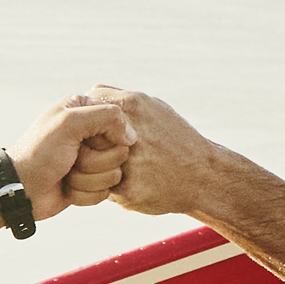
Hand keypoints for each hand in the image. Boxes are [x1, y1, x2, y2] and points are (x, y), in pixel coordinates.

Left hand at [9, 94, 131, 213]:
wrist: (20, 190)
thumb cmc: (40, 153)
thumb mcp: (70, 124)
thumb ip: (106, 117)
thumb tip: (132, 136)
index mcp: (84, 110)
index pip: (120, 121)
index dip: (107, 136)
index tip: (85, 140)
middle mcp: (89, 133)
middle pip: (120, 150)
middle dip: (96, 161)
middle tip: (72, 159)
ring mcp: (91, 159)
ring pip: (114, 174)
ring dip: (88, 179)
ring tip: (67, 174)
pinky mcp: (90, 183)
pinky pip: (105, 192)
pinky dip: (84, 193)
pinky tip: (67, 188)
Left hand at [86, 88, 220, 218]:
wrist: (201, 176)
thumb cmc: (175, 138)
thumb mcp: (153, 106)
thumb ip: (120, 98)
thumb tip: (91, 93)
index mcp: (131, 106)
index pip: (88, 101)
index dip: (88, 114)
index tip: (94, 124)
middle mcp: (125, 132)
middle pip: (83, 133)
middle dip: (86, 140)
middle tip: (97, 147)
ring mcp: (125, 163)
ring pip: (85, 162)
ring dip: (89, 165)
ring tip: (108, 165)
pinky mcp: (126, 191)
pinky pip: (98, 186)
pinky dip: (103, 184)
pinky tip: (121, 181)